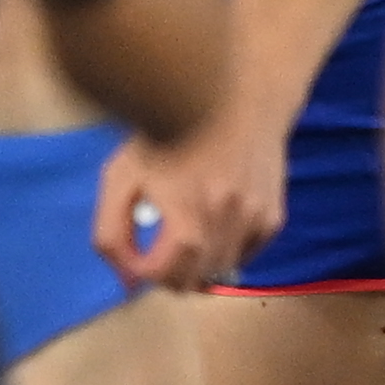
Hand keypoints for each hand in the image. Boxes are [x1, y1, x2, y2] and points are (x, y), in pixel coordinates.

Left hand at [100, 102, 289, 292]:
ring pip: (221, 272)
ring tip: (184, 237)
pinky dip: (226, 253)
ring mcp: (254, 222)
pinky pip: (245, 256)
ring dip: (198, 267)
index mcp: (186, 215)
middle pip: (194, 280)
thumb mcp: (121, 176)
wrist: (231, 103)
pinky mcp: (273, 218)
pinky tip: (213, 225)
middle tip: (157, 253)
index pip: (164, 275)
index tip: (136, 258)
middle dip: (169, 276)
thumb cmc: (168, 135)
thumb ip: (112, 233)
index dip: (143, 272)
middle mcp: (226, 224)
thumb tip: (127, 282)